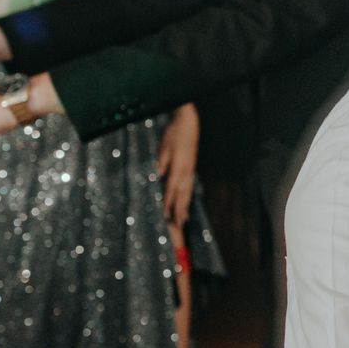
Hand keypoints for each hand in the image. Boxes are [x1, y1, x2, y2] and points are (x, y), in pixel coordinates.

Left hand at [157, 105, 199, 225]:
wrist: (189, 122)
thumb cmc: (174, 132)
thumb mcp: (163, 147)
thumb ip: (161, 163)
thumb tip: (157, 177)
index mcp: (178, 165)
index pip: (172, 188)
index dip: (168, 202)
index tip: (165, 215)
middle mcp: (187, 170)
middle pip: (183, 194)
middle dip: (180, 210)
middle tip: (178, 225)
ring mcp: (191, 169)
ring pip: (188, 191)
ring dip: (185, 206)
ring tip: (183, 219)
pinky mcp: (191, 167)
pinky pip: (189, 185)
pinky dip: (187, 196)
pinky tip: (186, 202)